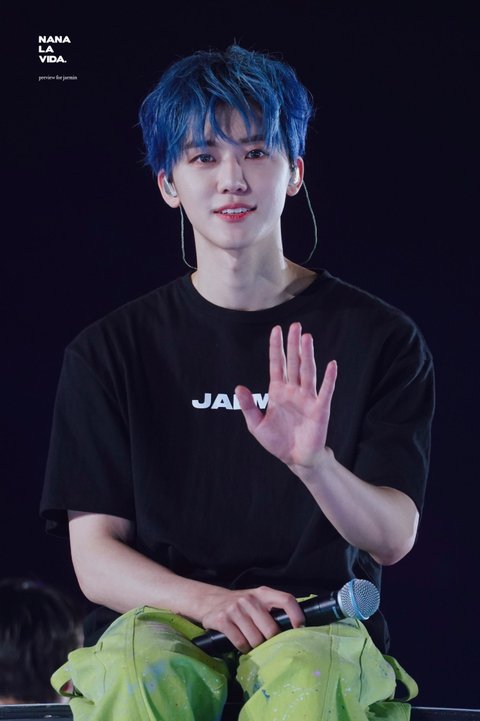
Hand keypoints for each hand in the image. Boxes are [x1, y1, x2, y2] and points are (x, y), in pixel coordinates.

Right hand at [200, 586, 304, 652]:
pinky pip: (240, 642)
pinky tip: (243, 645)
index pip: (286, 600)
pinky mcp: (223, 620)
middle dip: (272, 642)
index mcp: (263, 593)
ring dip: (256, 647)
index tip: (300, 629)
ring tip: (253, 644)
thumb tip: (295, 630)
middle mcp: (250, 600)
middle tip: (269, 644)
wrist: (210, 601)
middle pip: (271, 629)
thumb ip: (273, 610)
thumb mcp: (258, 601)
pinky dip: (244, 648)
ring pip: (256, 639)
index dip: (297, 615)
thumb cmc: (242, 606)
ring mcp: (236, 609)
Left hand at [236, 323, 336, 474]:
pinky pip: (325, 391)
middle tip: (295, 326)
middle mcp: (293, 391)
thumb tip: (239, 387)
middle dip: (293, 345)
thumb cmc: (277, 442)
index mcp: (278, 392)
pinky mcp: (319, 409)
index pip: (277, 365)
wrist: (296, 459)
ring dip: (307, 355)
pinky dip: (329, 378)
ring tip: (307, 338)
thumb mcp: (256, 426)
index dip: (276, 348)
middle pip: (293, 363)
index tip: (276, 330)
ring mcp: (307, 398)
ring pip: (307, 372)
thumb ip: (248, 406)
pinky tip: (331, 365)